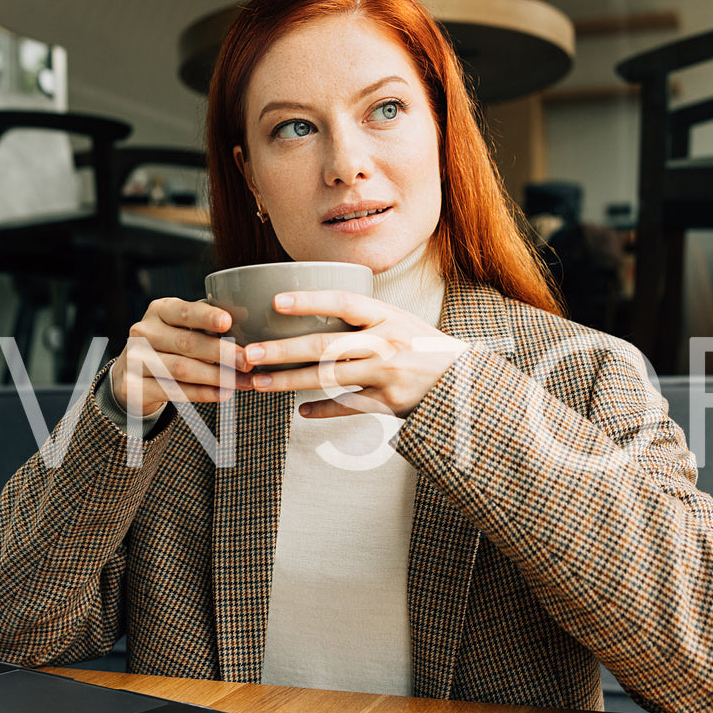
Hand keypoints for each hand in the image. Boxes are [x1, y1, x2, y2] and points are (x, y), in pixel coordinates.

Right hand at [109, 298, 246, 415]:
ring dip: (217, 376)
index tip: (228, 322)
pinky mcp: (135, 387)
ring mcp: (136, 360)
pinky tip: (223, 393)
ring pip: (182, 369)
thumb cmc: (169, 346)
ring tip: (243, 381)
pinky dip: (202, 393)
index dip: (206, 317)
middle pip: (187, 343)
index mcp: (159, 311)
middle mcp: (143, 332)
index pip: (184, 311)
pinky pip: (174, 391)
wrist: (130, 375)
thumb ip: (206, 324)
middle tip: (247, 361)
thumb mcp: (180, 327)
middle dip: (221, 352)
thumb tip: (248, 319)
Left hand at [238, 290, 467, 418]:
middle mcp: (387, 343)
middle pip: (327, 347)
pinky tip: (300, 411)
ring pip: (329, 379)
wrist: (461, 380)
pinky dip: (323, 410)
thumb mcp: (399, 320)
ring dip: (290, 381)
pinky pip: (348, 407)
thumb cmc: (422, 346)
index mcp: (388, 316)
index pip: (344, 302)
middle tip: (251, 353)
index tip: (276, 302)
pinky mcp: (389, 403)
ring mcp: (387, 375)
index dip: (310, 301)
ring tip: (260, 382)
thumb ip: (363, 318)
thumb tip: (312, 308)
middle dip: (283, 350)